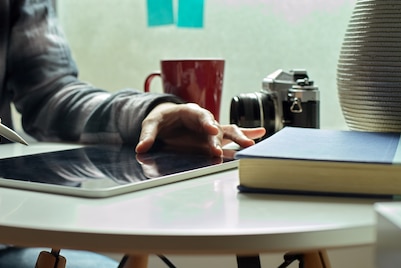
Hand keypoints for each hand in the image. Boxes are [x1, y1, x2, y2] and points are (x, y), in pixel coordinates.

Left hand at [135, 102, 265, 156]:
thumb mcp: (151, 123)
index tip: (212, 130)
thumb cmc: (161, 119)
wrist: (166, 119)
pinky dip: (245, 134)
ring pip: (227, 131)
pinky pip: (230, 135)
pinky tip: (259, 135)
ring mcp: (210, 128)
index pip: (200, 115)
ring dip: (239, 137)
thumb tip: (141, 147)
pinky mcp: (212, 137)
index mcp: (189, 111)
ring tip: (252, 144)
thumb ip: (147, 135)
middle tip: (235, 145)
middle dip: (225, 136)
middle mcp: (203, 119)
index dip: (207, 122)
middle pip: (216, 125)